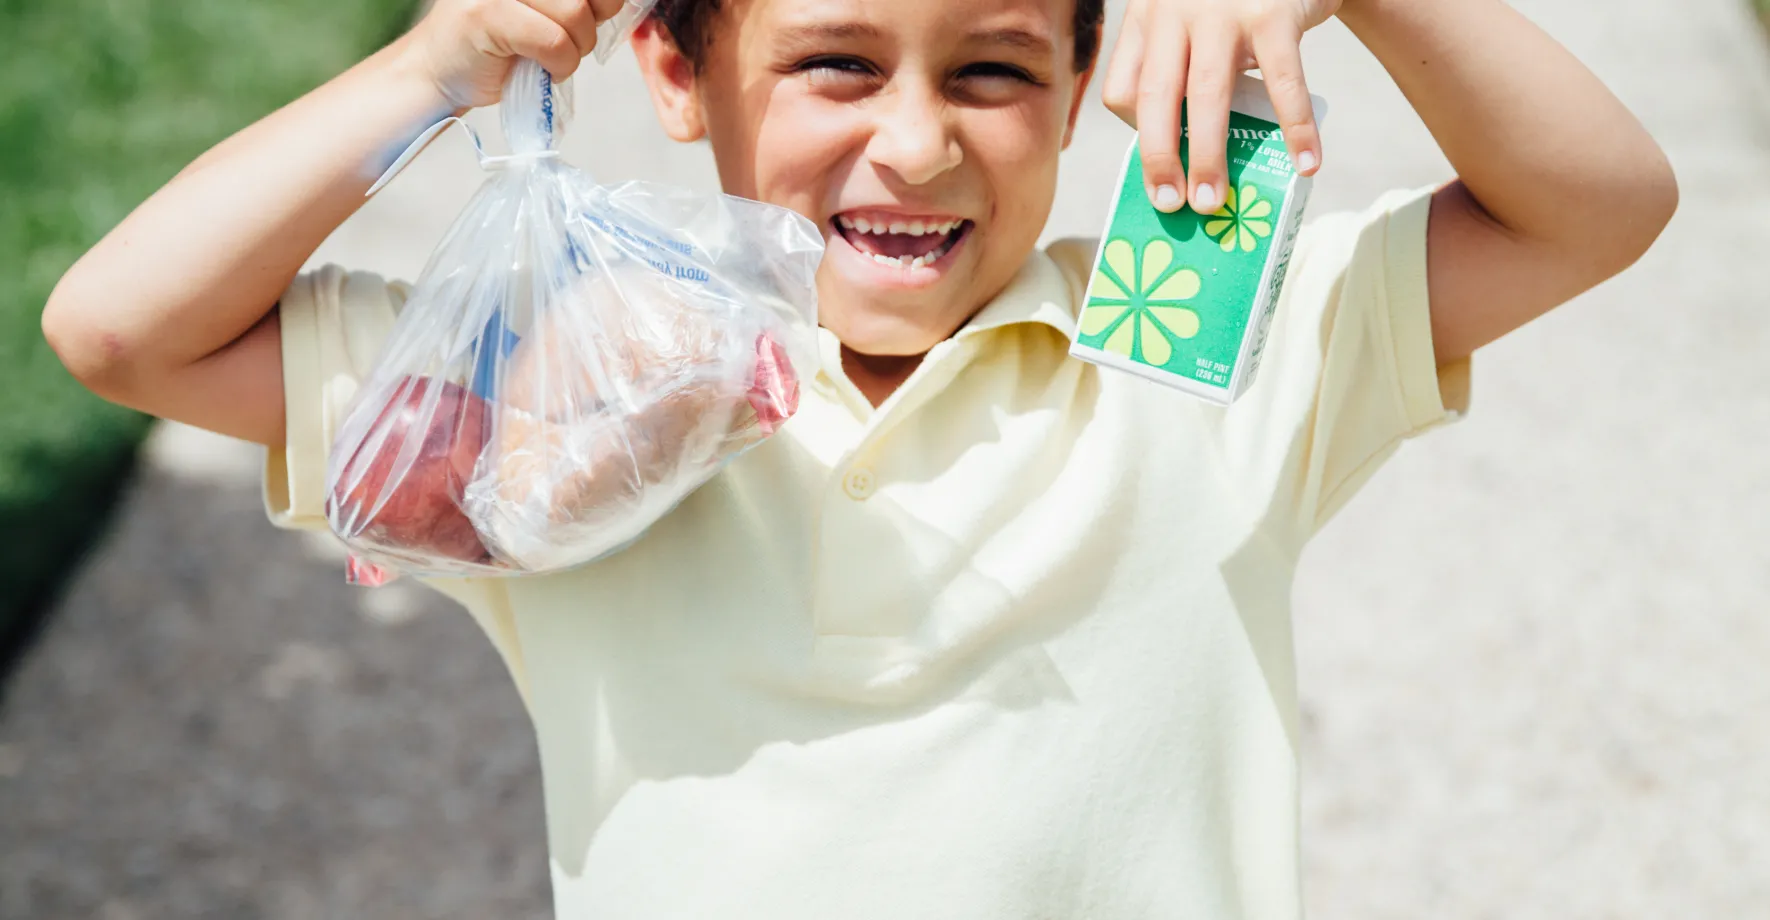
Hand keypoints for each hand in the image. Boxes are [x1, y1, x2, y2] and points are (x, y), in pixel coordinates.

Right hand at [400, 0, 629, 109]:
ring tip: (550, 57)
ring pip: (575, 15)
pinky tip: (544, 69)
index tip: (596, 14)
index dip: (604, 1)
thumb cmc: (494, 43)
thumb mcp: (543, 12)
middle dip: (588, 27)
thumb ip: (574, 1)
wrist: (438, 70)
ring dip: (574, 50)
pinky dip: (560, 65)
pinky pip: (554, 42)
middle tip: (564, 44)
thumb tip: (616, 1)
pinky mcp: (487, 15)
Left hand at [1101, 0, 1339, 213]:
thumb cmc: (1238, 6)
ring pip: (1207, 95)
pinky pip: (1282, 82)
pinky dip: (1295, 128)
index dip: (1135, 132)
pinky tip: (1306, 162)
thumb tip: (1185, 155)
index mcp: (1146, 18)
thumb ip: (1179, 67)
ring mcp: (1222, 11)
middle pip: (1154, 97)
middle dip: (1160, 159)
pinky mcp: (1273, 14)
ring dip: (1208, 155)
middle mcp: (1174, 11)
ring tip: (1212, 200)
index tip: (1161, 160)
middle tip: (1170, 205)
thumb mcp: (1190, 21)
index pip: (1120, 88)